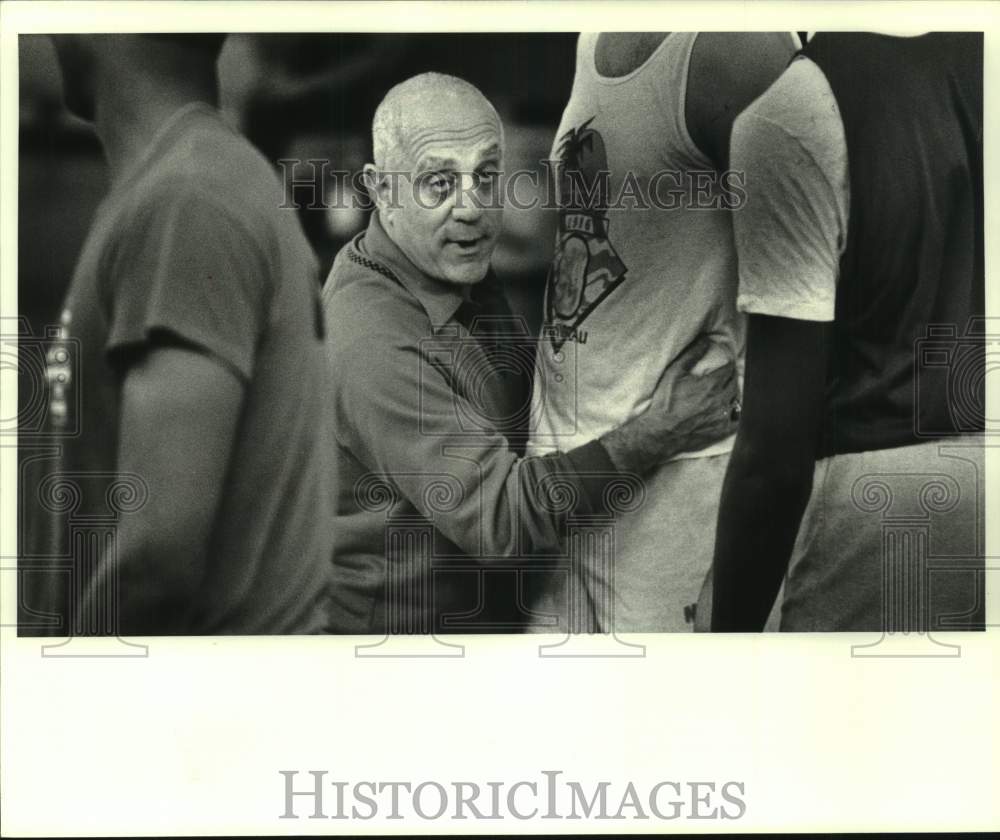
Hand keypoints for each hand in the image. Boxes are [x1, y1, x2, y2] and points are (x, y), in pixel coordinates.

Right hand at [600, 335, 740, 474]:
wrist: (661, 432)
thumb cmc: (666, 401)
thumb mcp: (674, 373)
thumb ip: (692, 355)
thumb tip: (706, 340)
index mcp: (711, 384)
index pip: (729, 369)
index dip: (727, 365)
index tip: (724, 364)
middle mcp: (720, 399)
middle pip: (734, 384)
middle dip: (730, 378)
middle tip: (724, 377)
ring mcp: (722, 416)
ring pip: (736, 401)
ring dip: (731, 395)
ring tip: (724, 393)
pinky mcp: (720, 431)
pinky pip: (736, 421)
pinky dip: (735, 415)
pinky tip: (728, 412)